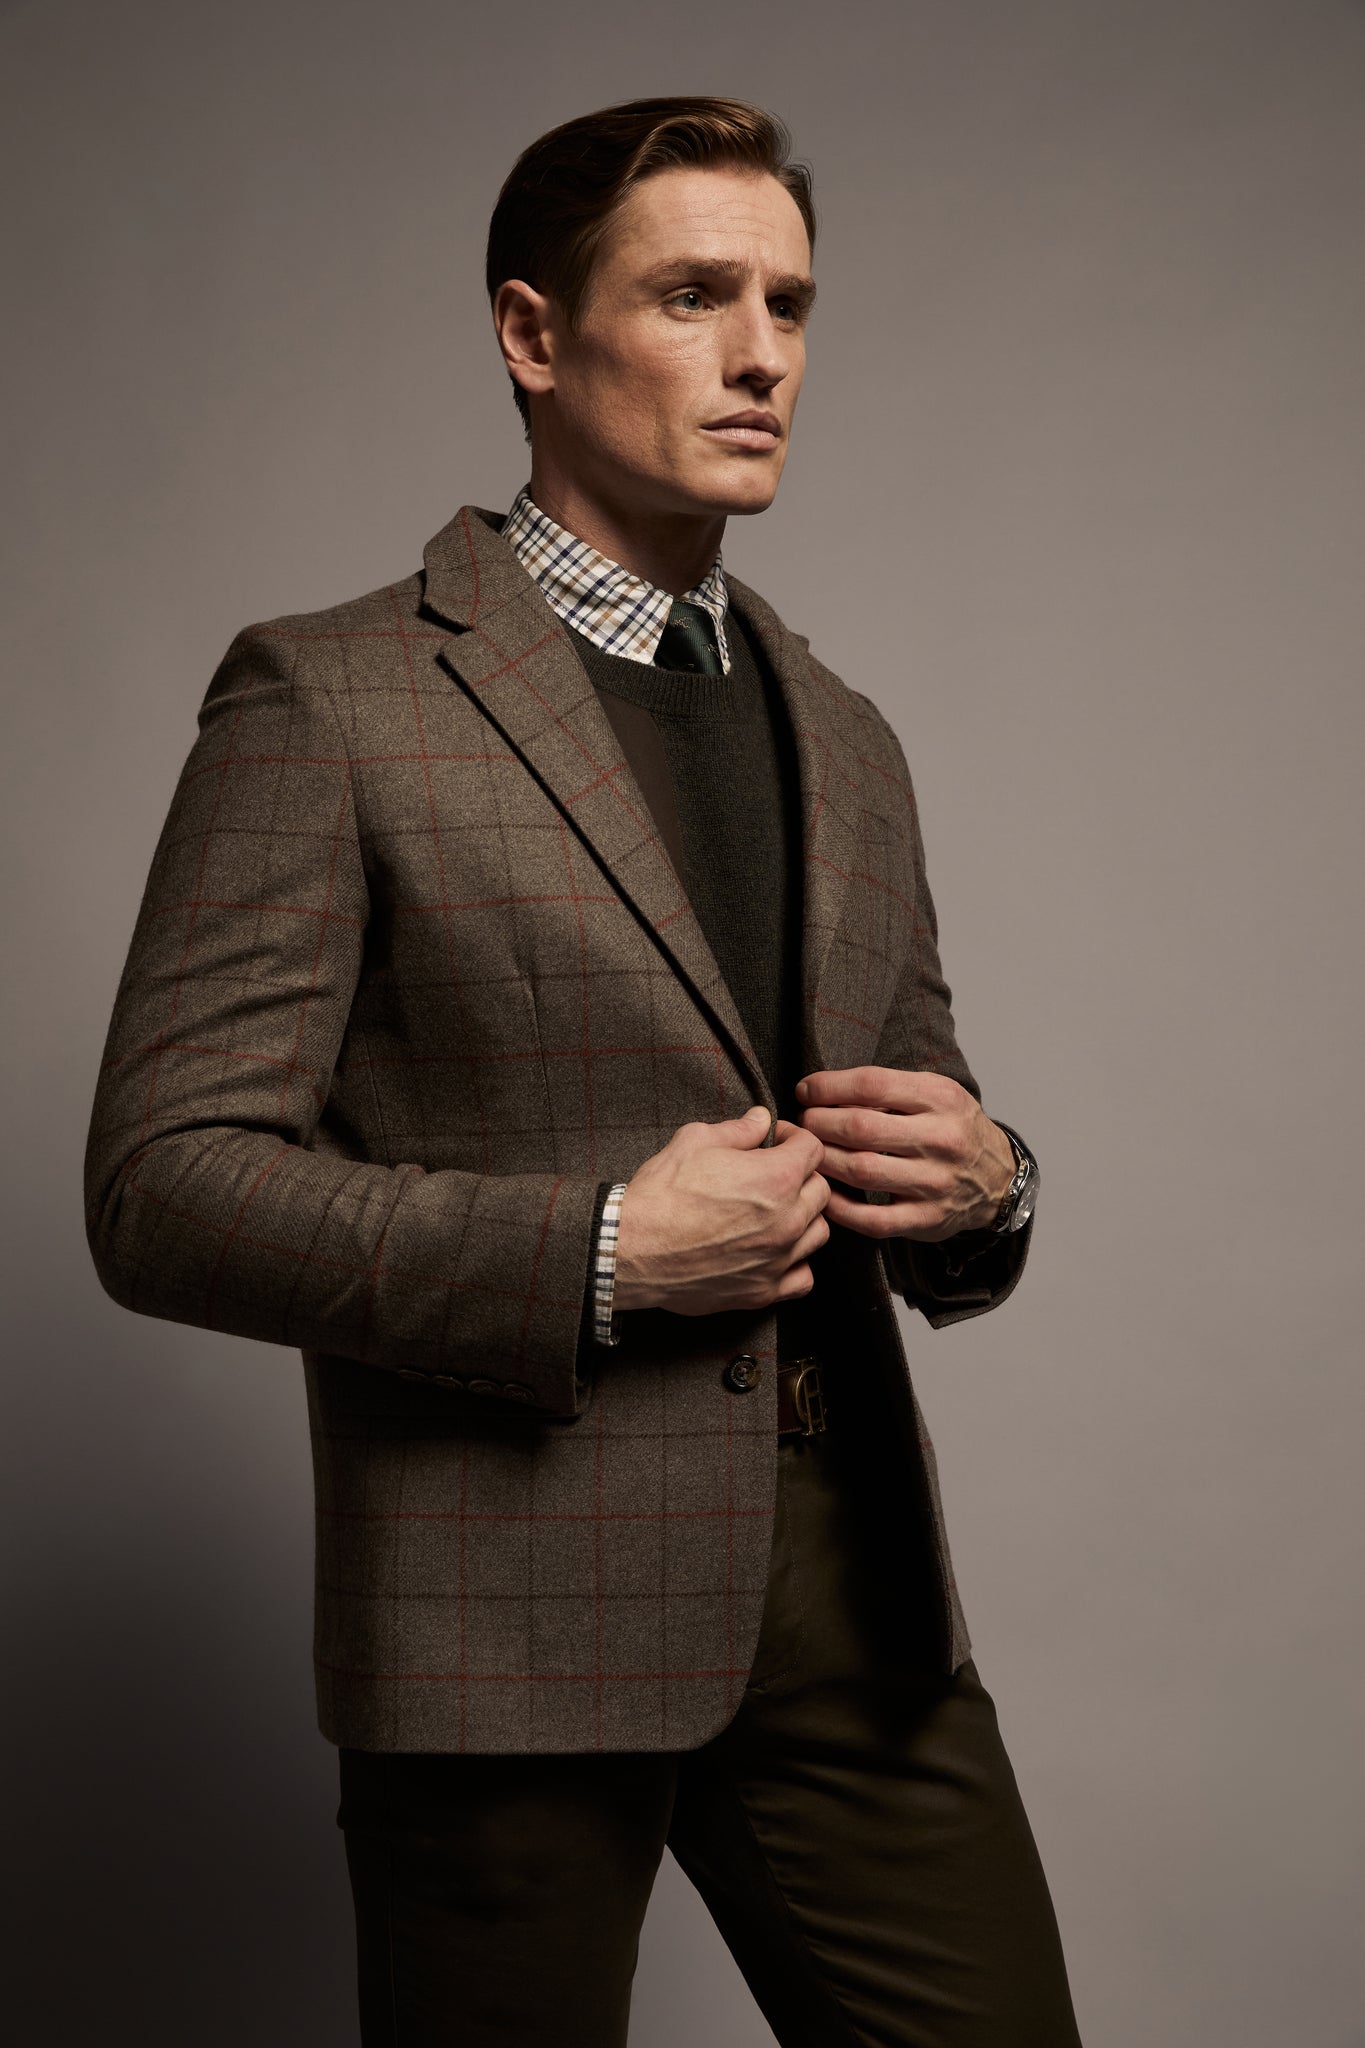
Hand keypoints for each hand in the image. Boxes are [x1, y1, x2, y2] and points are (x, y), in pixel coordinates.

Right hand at [614, 1106, 830, 1316]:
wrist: (631, 1247)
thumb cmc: (661, 1194)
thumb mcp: (695, 1141)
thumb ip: (738, 1129)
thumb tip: (760, 1120)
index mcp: (776, 1177)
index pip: (813, 1148)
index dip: (793, 1137)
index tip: (776, 1141)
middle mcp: (787, 1219)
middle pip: (822, 1189)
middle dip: (802, 1175)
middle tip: (775, 1174)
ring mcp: (778, 1258)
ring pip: (819, 1232)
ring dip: (805, 1217)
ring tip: (778, 1212)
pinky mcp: (763, 1290)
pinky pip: (804, 1277)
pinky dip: (797, 1263)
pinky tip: (777, 1251)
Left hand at [794, 1067, 1013, 1241]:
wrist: (999, 1179)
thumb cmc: (954, 1129)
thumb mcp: (936, 1092)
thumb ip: (889, 1088)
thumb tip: (823, 1091)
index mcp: (941, 1099)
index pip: (872, 1085)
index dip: (828, 1087)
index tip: (805, 1091)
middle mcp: (941, 1139)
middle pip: (860, 1127)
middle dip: (818, 1123)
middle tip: (802, 1123)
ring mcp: (935, 1183)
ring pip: (860, 1170)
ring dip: (822, 1160)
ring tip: (807, 1153)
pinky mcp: (926, 1219)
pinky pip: (871, 1218)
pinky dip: (839, 1206)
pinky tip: (824, 1193)